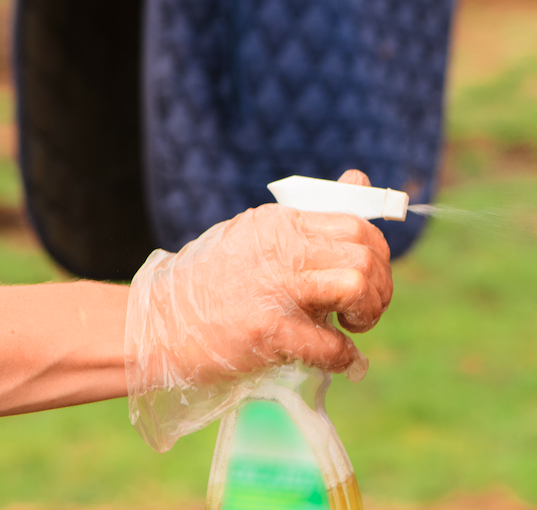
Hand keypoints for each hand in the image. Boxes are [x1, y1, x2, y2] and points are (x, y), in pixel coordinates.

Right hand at [124, 169, 392, 450]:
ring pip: (356, 283)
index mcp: (283, 221)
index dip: (377, 254)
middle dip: (380, 285)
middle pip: (365, 253)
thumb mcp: (257, 232)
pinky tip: (335, 359)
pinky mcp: (268, 330)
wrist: (156, 323)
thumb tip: (358, 178)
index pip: (357, 223)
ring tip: (350, 327)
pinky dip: (343, 356)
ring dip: (369, 311)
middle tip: (363, 310)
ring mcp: (276, 288)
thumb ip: (309, 214)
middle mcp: (283, 247)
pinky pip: (329, 343)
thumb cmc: (210, 281)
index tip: (367, 279)